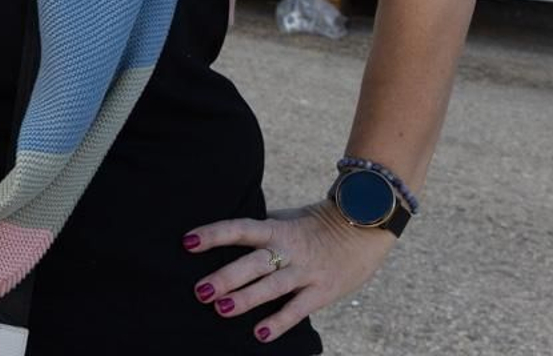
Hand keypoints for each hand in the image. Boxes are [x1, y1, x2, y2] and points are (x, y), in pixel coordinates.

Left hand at [184, 200, 395, 343]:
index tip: (187, 242)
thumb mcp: (287, 218)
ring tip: (221, 308)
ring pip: (273, 286)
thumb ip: (261, 227)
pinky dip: (280, 322)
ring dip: (247, 298)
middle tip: (200, 290)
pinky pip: (298, 309)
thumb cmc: (317, 223)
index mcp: (276, 228)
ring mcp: (306, 271)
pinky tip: (260, 334)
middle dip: (226, 276)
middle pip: (253, 263)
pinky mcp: (323, 291)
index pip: (239, 229)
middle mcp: (289, 249)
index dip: (214, 234)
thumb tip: (227, 230)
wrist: (365, 226)